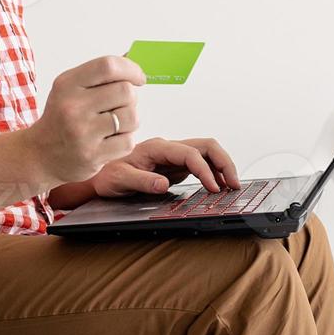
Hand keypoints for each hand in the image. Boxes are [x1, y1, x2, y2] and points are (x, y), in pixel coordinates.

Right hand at [25, 55, 145, 184]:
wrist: (40, 156)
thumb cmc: (62, 119)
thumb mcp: (71, 90)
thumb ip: (100, 74)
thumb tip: (132, 55)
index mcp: (67, 84)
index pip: (108, 66)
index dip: (130, 69)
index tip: (139, 78)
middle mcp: (73, 107)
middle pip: (126, 91)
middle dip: (130, 98)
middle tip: (120, 106)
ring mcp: (82, 133)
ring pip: (132, 117)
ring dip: (130, 120)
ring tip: (115, 125)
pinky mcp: (92, 155)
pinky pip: (128, 142)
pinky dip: (125, 140)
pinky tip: (109, 141)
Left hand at [89, 137, 242, 197]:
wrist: (98, 176)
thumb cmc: (106, 175)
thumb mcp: (119, 180)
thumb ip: (141, 181)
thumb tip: (164, 184)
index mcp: (157, 147)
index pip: (190, 153)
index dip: (205, 170)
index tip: (213, 189)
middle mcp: (168, 147)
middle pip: (206, 146)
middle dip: (224, 162)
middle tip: (234, 184)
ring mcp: (173, 156)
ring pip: (207, 152)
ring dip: (222, 166)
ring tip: (231, 186)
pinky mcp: (175, 166)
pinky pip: (201, 164)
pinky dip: (214, 172)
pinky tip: (218, 186)